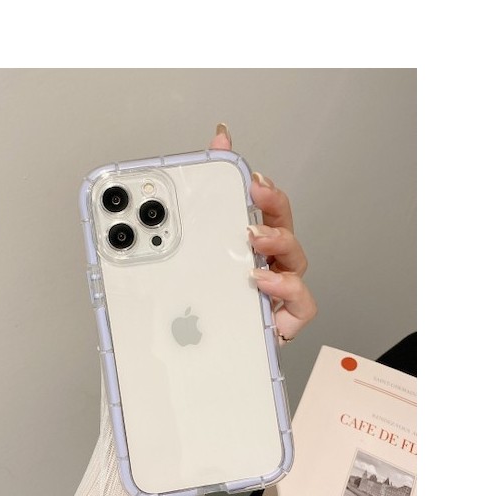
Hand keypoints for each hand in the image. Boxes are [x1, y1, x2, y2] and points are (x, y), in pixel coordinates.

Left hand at [210, 123, 316, 342]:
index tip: (250, 176)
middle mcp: (270, 265)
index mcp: (251, 248)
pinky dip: (286, 290)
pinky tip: (261, 282)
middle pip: (284, 227)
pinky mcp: (284, 320)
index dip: (264, 189)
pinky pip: (300, 303)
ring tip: (254, 238)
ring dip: (278, 243)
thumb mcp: (194, 251)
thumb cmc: (210, 303)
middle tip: (255, 194)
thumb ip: (203, 200)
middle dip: (273, 206)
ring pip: (295, 260)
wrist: (204, 353)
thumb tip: (216, 143)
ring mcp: (280, 292)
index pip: (266, 210)